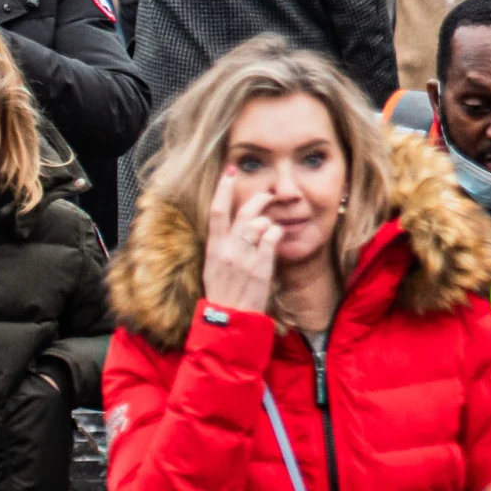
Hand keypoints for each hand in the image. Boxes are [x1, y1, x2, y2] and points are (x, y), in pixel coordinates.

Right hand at [200, 169, 277, 317]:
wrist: (230, 320)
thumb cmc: (224, 292)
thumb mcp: (214, 265)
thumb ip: (223, 243)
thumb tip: (236, 222)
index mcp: (213, 248)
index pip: (216, 211)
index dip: (223, 188)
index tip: (230, 170)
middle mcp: (227, 250)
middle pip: (244, 212)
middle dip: (259, 198)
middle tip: (268, 194)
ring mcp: (244, 258)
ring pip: (261, 223)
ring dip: (270, 221)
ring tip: (271, 229)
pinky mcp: (261, 267)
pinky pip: (273, 237)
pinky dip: (277, 233)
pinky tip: (277, 238)